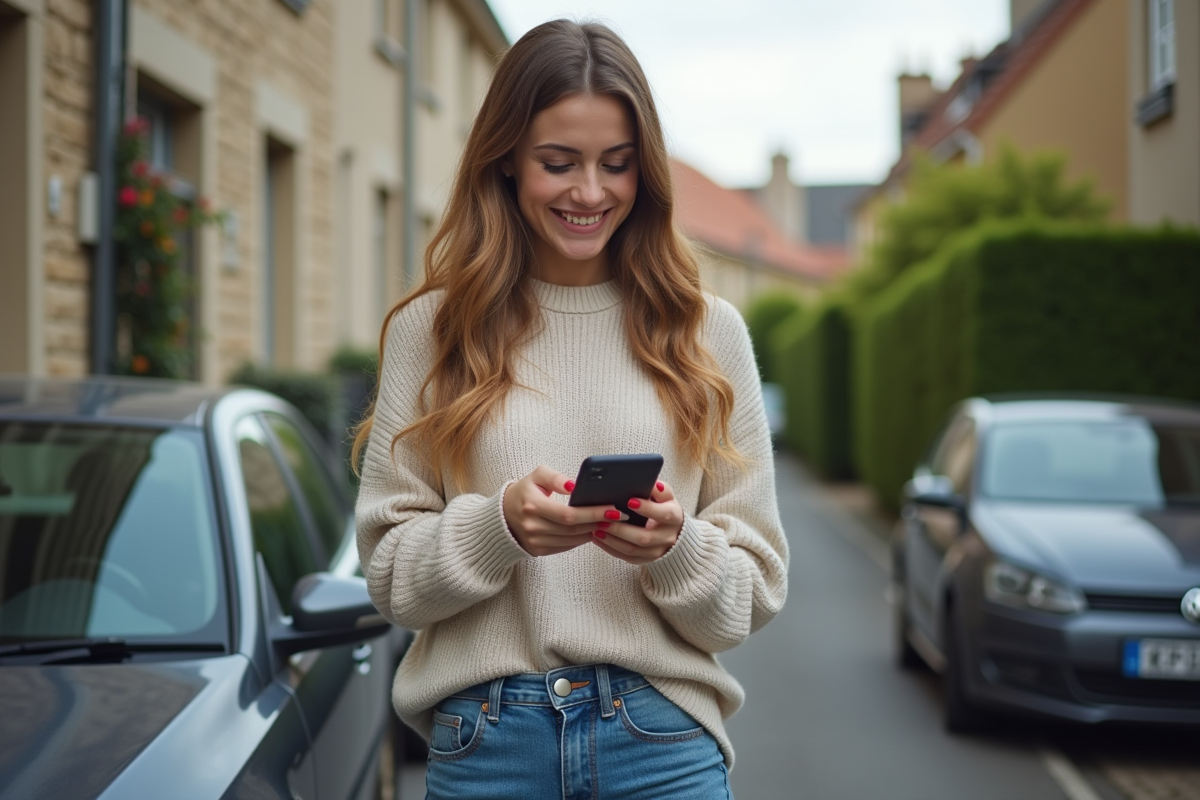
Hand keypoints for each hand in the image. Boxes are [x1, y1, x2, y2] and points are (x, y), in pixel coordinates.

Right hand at [503, 466, 621, 556]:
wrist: (503, 516)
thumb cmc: (524, 492)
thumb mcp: (536, 476)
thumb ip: (555, 478)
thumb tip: (574, 486)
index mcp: (532, 506)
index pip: (568, 514)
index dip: (592, 513)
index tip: (612, 508)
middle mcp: (533, 526)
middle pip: (573, 528)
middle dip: (598, 522)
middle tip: (618, 515)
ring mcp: (536, 541)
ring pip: (572, 540)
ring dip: (593, 532)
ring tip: (610, 522)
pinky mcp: (539, 550)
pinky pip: (566, 546)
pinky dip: (582, 539)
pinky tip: (593, 530)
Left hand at [591, 480, 683, 564]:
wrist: (673, 533)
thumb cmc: (665, 509)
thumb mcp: (667, 498)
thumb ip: (661, 490)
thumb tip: (653, 483)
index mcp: (675, 519)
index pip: (663, 514)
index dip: (648, 509)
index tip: (630, 501)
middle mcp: (667, 538)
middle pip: (644, 537)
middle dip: (622, 529)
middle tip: (604, 518)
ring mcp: (656, 552)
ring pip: (632, 550)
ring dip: (612, 540)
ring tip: (596, 528)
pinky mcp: (645, 560)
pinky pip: (626, 557)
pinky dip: (610, 548)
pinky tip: (597, 538)